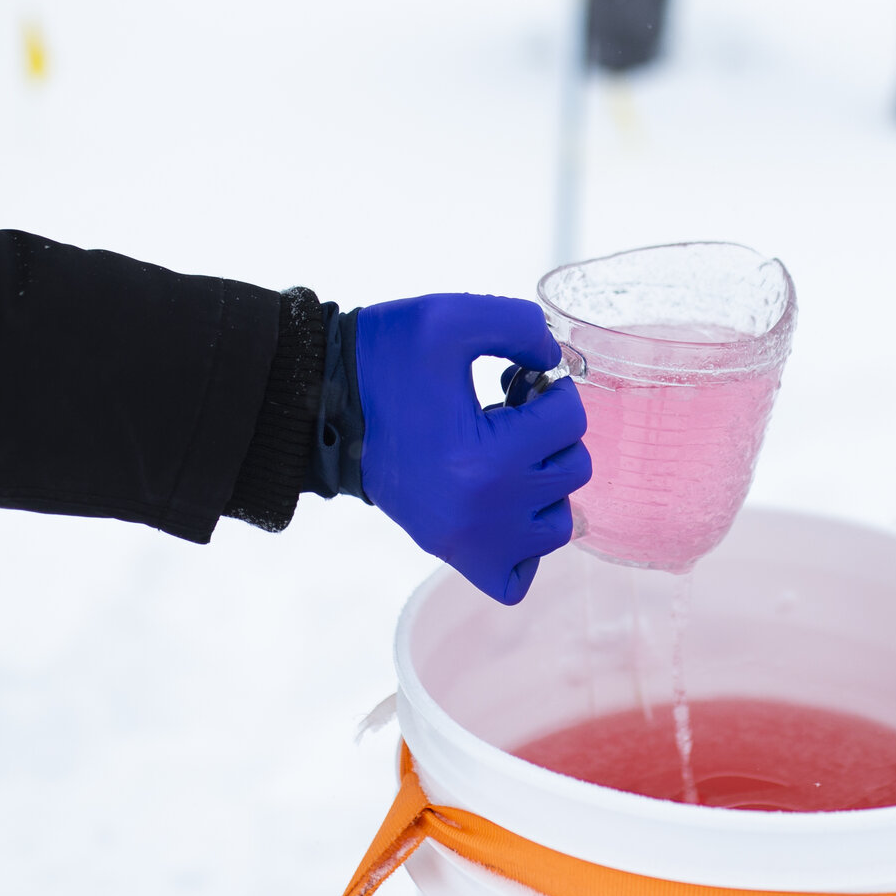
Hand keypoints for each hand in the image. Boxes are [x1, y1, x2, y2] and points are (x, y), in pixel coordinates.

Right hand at [354, 295, 589, 604]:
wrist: (322, 403)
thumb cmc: (383, 360)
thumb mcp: (448, 318)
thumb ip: (519, 324)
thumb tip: (557, 359)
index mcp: (485, 456)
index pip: (570, 420)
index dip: (551, 388)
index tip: (518, 379)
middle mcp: (482, 511)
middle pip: (572, 470)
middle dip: (550, 431)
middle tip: (511, 411)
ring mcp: (466, 541)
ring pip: (557, 525)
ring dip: (545, 484)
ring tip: (509, 454)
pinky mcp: (450, 554)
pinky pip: (517, 577)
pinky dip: (523, 545)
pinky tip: (504, 502)